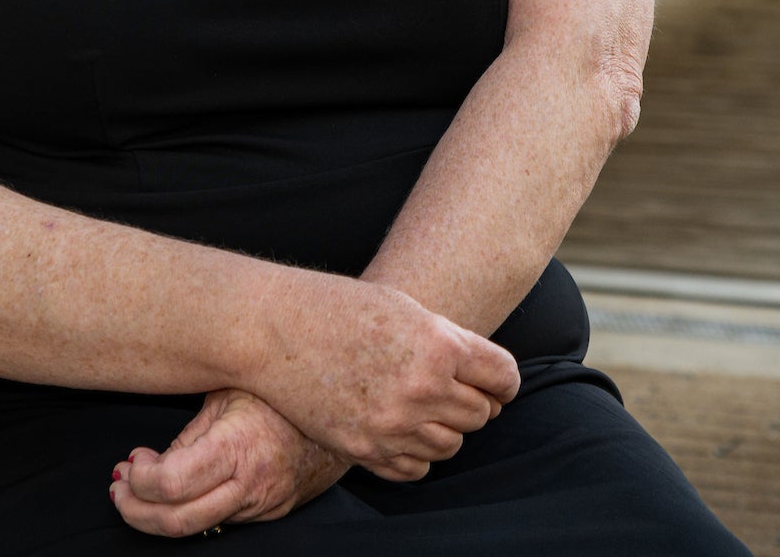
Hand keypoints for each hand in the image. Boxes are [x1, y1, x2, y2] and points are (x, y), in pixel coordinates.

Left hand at [111, 390, 347, 535]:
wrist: (345, 405)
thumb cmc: (281, 387)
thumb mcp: (227, 392)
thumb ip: (189, 434)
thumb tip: (144, 465)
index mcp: (240, 446)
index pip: (174, 484)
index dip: (140, 481)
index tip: (130, 462)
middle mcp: (254, 483)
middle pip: (179, 521)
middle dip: (136, 511)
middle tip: (118, 490)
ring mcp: (265, 502)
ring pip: (198, 526)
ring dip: (159, 512)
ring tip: (139, 488)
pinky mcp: (272, 510)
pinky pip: (222, 517)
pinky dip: (192, 507)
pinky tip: (180, 486)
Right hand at [246, 276, 517, 480]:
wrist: (275, 330)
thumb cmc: (341, 309)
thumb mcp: (407, 310)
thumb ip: (449, 342)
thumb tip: (483, 375)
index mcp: (440, 347)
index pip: (502, 377)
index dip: (504, 380)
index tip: (497, 382)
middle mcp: (422, 390)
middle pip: (480, 414)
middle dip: (477, 402)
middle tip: (459, 390)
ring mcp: (392, 425)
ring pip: (451, 445)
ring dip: (448, 428)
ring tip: (427, 408)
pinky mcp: (364, 449)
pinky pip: (414, 469)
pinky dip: (418, 455)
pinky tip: (406, 431)